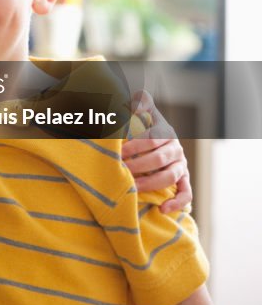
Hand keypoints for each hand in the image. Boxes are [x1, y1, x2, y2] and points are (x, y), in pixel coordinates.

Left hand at [122, 90, 191, 213]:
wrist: (158, 141)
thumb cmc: (143, 127)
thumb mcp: (142, 113)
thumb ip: (140, 102)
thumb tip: (138, 95)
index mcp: (165, 131)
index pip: (151, 138)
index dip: (134, 146)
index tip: (118, 152)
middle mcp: (176, 148)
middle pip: (159, 159)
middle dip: (138, 165)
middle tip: (120, 171)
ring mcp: (181, 165)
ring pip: (170, 176)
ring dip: (150, 184)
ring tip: (132, 188)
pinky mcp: (184, 180)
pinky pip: (186, 193)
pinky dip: (177, 203)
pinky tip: (162, 209)